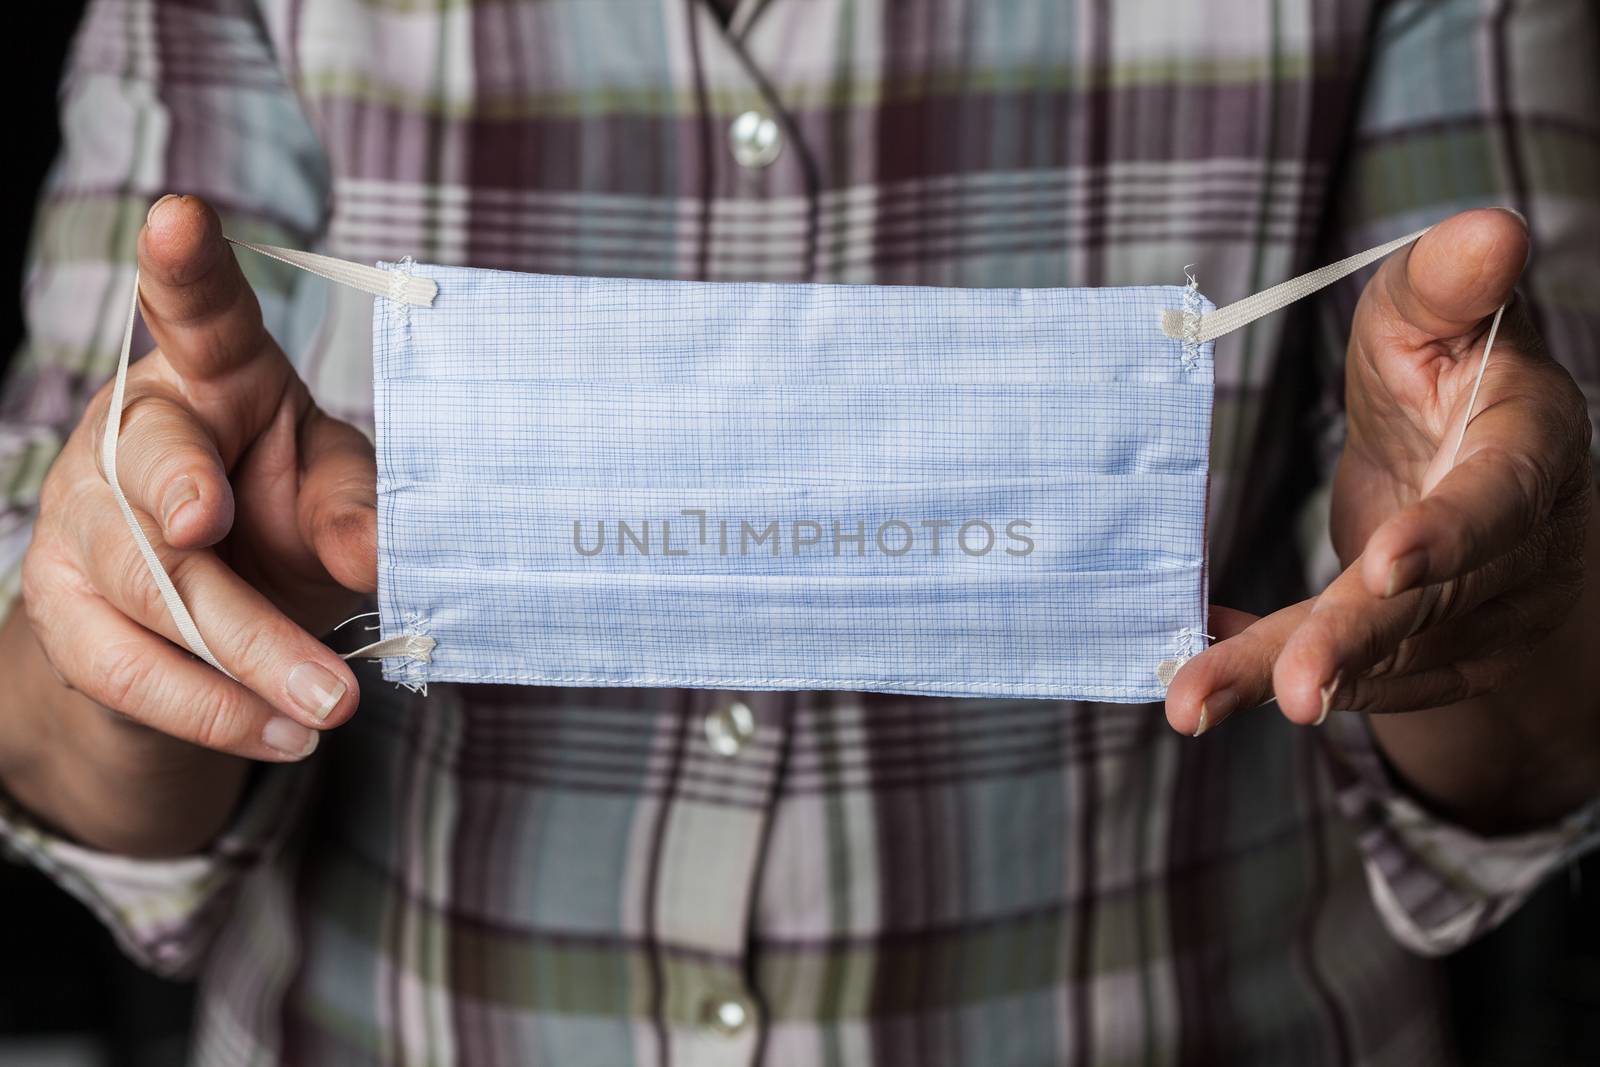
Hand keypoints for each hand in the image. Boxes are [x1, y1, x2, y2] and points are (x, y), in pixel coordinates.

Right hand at [17, 194, 375, 766]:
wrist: (223, 616)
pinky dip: (214, 710)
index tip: (179, 217)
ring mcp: (84, 522)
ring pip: (144, 584)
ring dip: (242, 652)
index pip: (199, 315)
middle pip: (152, 466)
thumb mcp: (339, 496)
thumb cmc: (288, 517)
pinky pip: (130, 671)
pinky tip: (282, 733)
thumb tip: (374, 550)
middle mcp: (135, 434)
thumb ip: (359, 507)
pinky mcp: (69, 612)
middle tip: (210, 523)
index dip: (186, 271)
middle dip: (180, 498)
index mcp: (215, 377)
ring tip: (331, 704)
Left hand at [1166, 210, 1596, 817]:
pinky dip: (1252, 671)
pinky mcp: (1411, 658)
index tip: (1386, 564)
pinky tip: (1189, 678)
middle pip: (1424, 607)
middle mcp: (1502, 555)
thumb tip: (1491, 227)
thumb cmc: (1454, 378)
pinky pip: (1328, 671)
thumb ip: (1449, 286)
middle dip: (1353, 644)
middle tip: (1297, 688)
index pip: (1493, 504)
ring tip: (1193, 703)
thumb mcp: (1443, 319)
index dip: (1447, 535)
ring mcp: (1460, 618)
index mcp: (1524, 460)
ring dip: (1276, 679)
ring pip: (1367, 659)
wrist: (1488, 482)